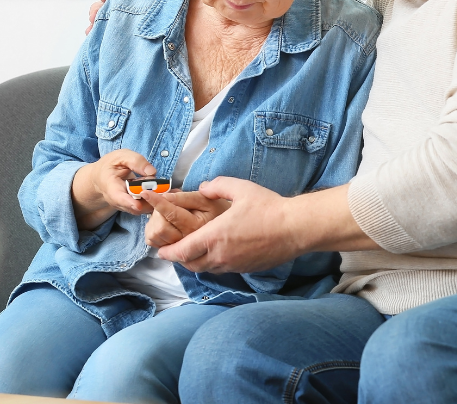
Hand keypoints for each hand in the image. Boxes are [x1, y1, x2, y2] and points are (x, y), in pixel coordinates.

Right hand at [71, 149, 156, 229]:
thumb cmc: (111, 165)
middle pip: (133, 206)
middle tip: (164, 192)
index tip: (138, 205)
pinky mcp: (132, 207)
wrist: (102, 176)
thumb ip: (136, 161)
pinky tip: (163, 192)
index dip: (128, 202)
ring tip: (166, 190)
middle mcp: (116, 200)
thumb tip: (152, 172)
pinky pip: (145, 207)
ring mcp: (125, 206)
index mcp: (110, 186)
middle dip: (149, 201)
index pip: (118, 197)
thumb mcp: (122, 156)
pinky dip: (155, 201)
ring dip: (154, 201)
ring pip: (141, 209)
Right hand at [85, 0, 170, 34]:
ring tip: (91, 30)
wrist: (186, 24)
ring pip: (106, 23)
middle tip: (94, 15)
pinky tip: (96, 40)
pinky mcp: (128, 39)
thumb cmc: (176, 2)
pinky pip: (111, 38)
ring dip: (96, 26)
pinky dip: (101, 39)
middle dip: (97, 10)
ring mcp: (126, 24)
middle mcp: (127, 8)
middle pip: (106, 6)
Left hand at [155, 179, 378, 273]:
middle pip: (191, 264)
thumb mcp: (240, 188)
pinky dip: (214, 264)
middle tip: (176, 250)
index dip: (167, 252)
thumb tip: (203, 187)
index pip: (181, 251)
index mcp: (214, 236)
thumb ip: (217, 186)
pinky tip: (220, 252)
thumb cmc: (269, 207)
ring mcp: (234, 265)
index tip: (160, 250)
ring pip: (207, 269)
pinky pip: (223, 269)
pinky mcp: (246, 269)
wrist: (295, 228)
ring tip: (195, 252)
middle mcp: (220, 255)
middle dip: (180, 258)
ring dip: (197, 262)